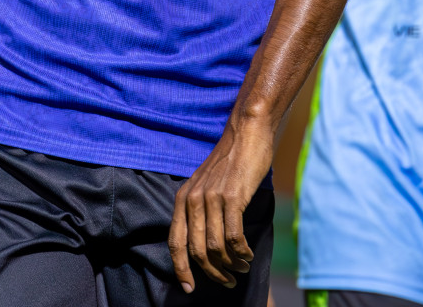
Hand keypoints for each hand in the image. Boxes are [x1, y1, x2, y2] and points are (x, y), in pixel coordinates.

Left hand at [169, 119, 273, 292]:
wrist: (245, 133)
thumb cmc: (229, 161)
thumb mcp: (204, 184)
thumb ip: (200, 208)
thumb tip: (203, 241)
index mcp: (183, 198)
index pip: (175, 242)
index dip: (180, 268)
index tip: (189, 288)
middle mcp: (193, 199)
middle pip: (196, 250)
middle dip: (212, 273)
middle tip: (227, 282)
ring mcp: (212, 198)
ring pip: (216, 247)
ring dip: (231, 265)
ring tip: (242, 268)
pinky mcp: (233, 197)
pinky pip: (234, 236)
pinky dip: (241, 252)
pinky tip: (248, 254)